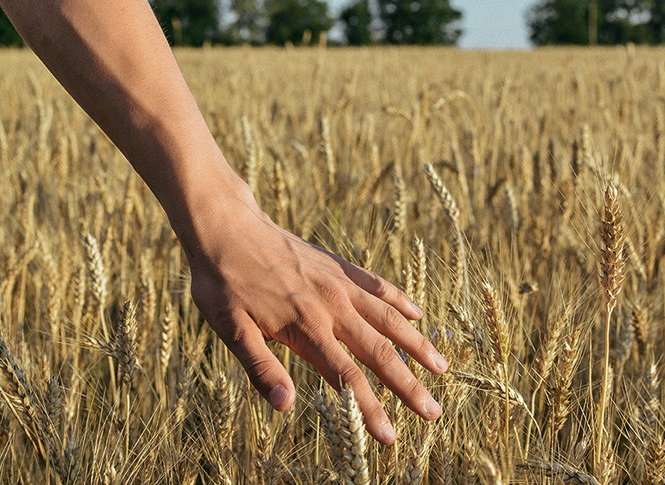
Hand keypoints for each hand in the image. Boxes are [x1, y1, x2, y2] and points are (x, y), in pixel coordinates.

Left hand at [183, 185, 448, 444]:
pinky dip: (400, 301)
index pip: (347, 379)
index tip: (390, 438)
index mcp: (305, 329)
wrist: (226, 226)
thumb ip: (260, 367)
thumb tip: (285, 406)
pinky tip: (417, 314)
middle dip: (408, 386)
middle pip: (379, 353)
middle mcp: (331, 307)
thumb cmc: (222, 283)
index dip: (370, 411)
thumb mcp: (229, 329)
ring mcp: (338, 284)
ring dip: (417, 345)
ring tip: (443, 366)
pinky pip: (377, 285)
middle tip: (434, 412)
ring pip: (388, 319)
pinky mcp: (337, 266)